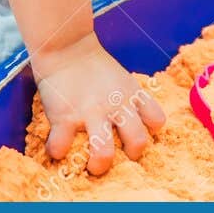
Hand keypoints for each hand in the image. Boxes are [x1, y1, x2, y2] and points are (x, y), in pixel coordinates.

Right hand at [33, 33, 164, 175]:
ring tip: (91, 166)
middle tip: (119, 156)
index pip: (156, 120)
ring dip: (98, 164)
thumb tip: (132, 125)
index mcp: (132, 96)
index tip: (136, 136)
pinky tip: (57, 148)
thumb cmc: (93, 66)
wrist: (66, 46)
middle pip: (137, 142)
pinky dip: (57, 151)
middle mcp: (116, 106)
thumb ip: (129, 100)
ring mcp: (91, 113)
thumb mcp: (122, 79)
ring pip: (103, 153)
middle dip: (130, 157)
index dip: (150, 132)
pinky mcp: (65, 117)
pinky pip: (61, 146)